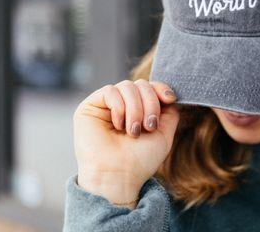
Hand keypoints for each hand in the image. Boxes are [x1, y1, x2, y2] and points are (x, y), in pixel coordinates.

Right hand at [73, 79, 179, 206]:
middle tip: (148, 126)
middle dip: (150, 103)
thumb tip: (168, 94)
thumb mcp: (164, 134)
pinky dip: (119, 107)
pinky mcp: (90, 106)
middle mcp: (122, 106)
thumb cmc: (140, 160)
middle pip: (141, 84)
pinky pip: (110, 91)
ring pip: (127, 86)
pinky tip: (118, 125)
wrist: (119, 176)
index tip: (169, 99)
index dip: (160, 88)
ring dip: (136, 108)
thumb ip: (169, 112)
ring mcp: (106, 105)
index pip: (150, 87)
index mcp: (138, 111)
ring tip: (133, 131)